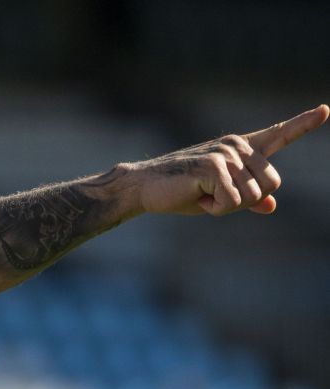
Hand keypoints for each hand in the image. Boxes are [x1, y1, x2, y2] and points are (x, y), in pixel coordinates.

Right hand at [132, 104, 327, 215]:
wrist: (146, 188)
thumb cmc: (182, 192)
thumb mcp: (220, 196)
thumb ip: (248, 198)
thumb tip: (271, 206)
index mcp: (241, 148)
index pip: (279, 134)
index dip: (303, 124)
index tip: (325, 109)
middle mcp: (237, 146)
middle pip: (271, 184)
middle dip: (246, 201)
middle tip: (215, 197)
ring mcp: (225, 154)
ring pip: (252, 196)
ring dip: (226, 207)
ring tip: (202, 196)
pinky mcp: (213, 166)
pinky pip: (231, 201)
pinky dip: (214, 209)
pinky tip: (196, 197)